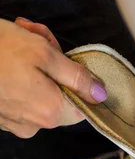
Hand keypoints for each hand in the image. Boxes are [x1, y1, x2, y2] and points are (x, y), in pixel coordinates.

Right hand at [0, 18, 106, 137]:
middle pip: (60, 93)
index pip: (84, 106)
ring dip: (35, 61)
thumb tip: (101, 94)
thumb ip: (76, 76)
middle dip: (54, 61)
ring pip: (40, 90)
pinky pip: (20, 93)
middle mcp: (33, 124)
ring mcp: (14, 121)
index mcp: (50, 112)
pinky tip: (7, 49)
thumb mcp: (43, 53)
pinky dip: (18, 72)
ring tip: (21, 34)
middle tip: (39, 35)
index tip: (67, 57)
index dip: (80, 79)